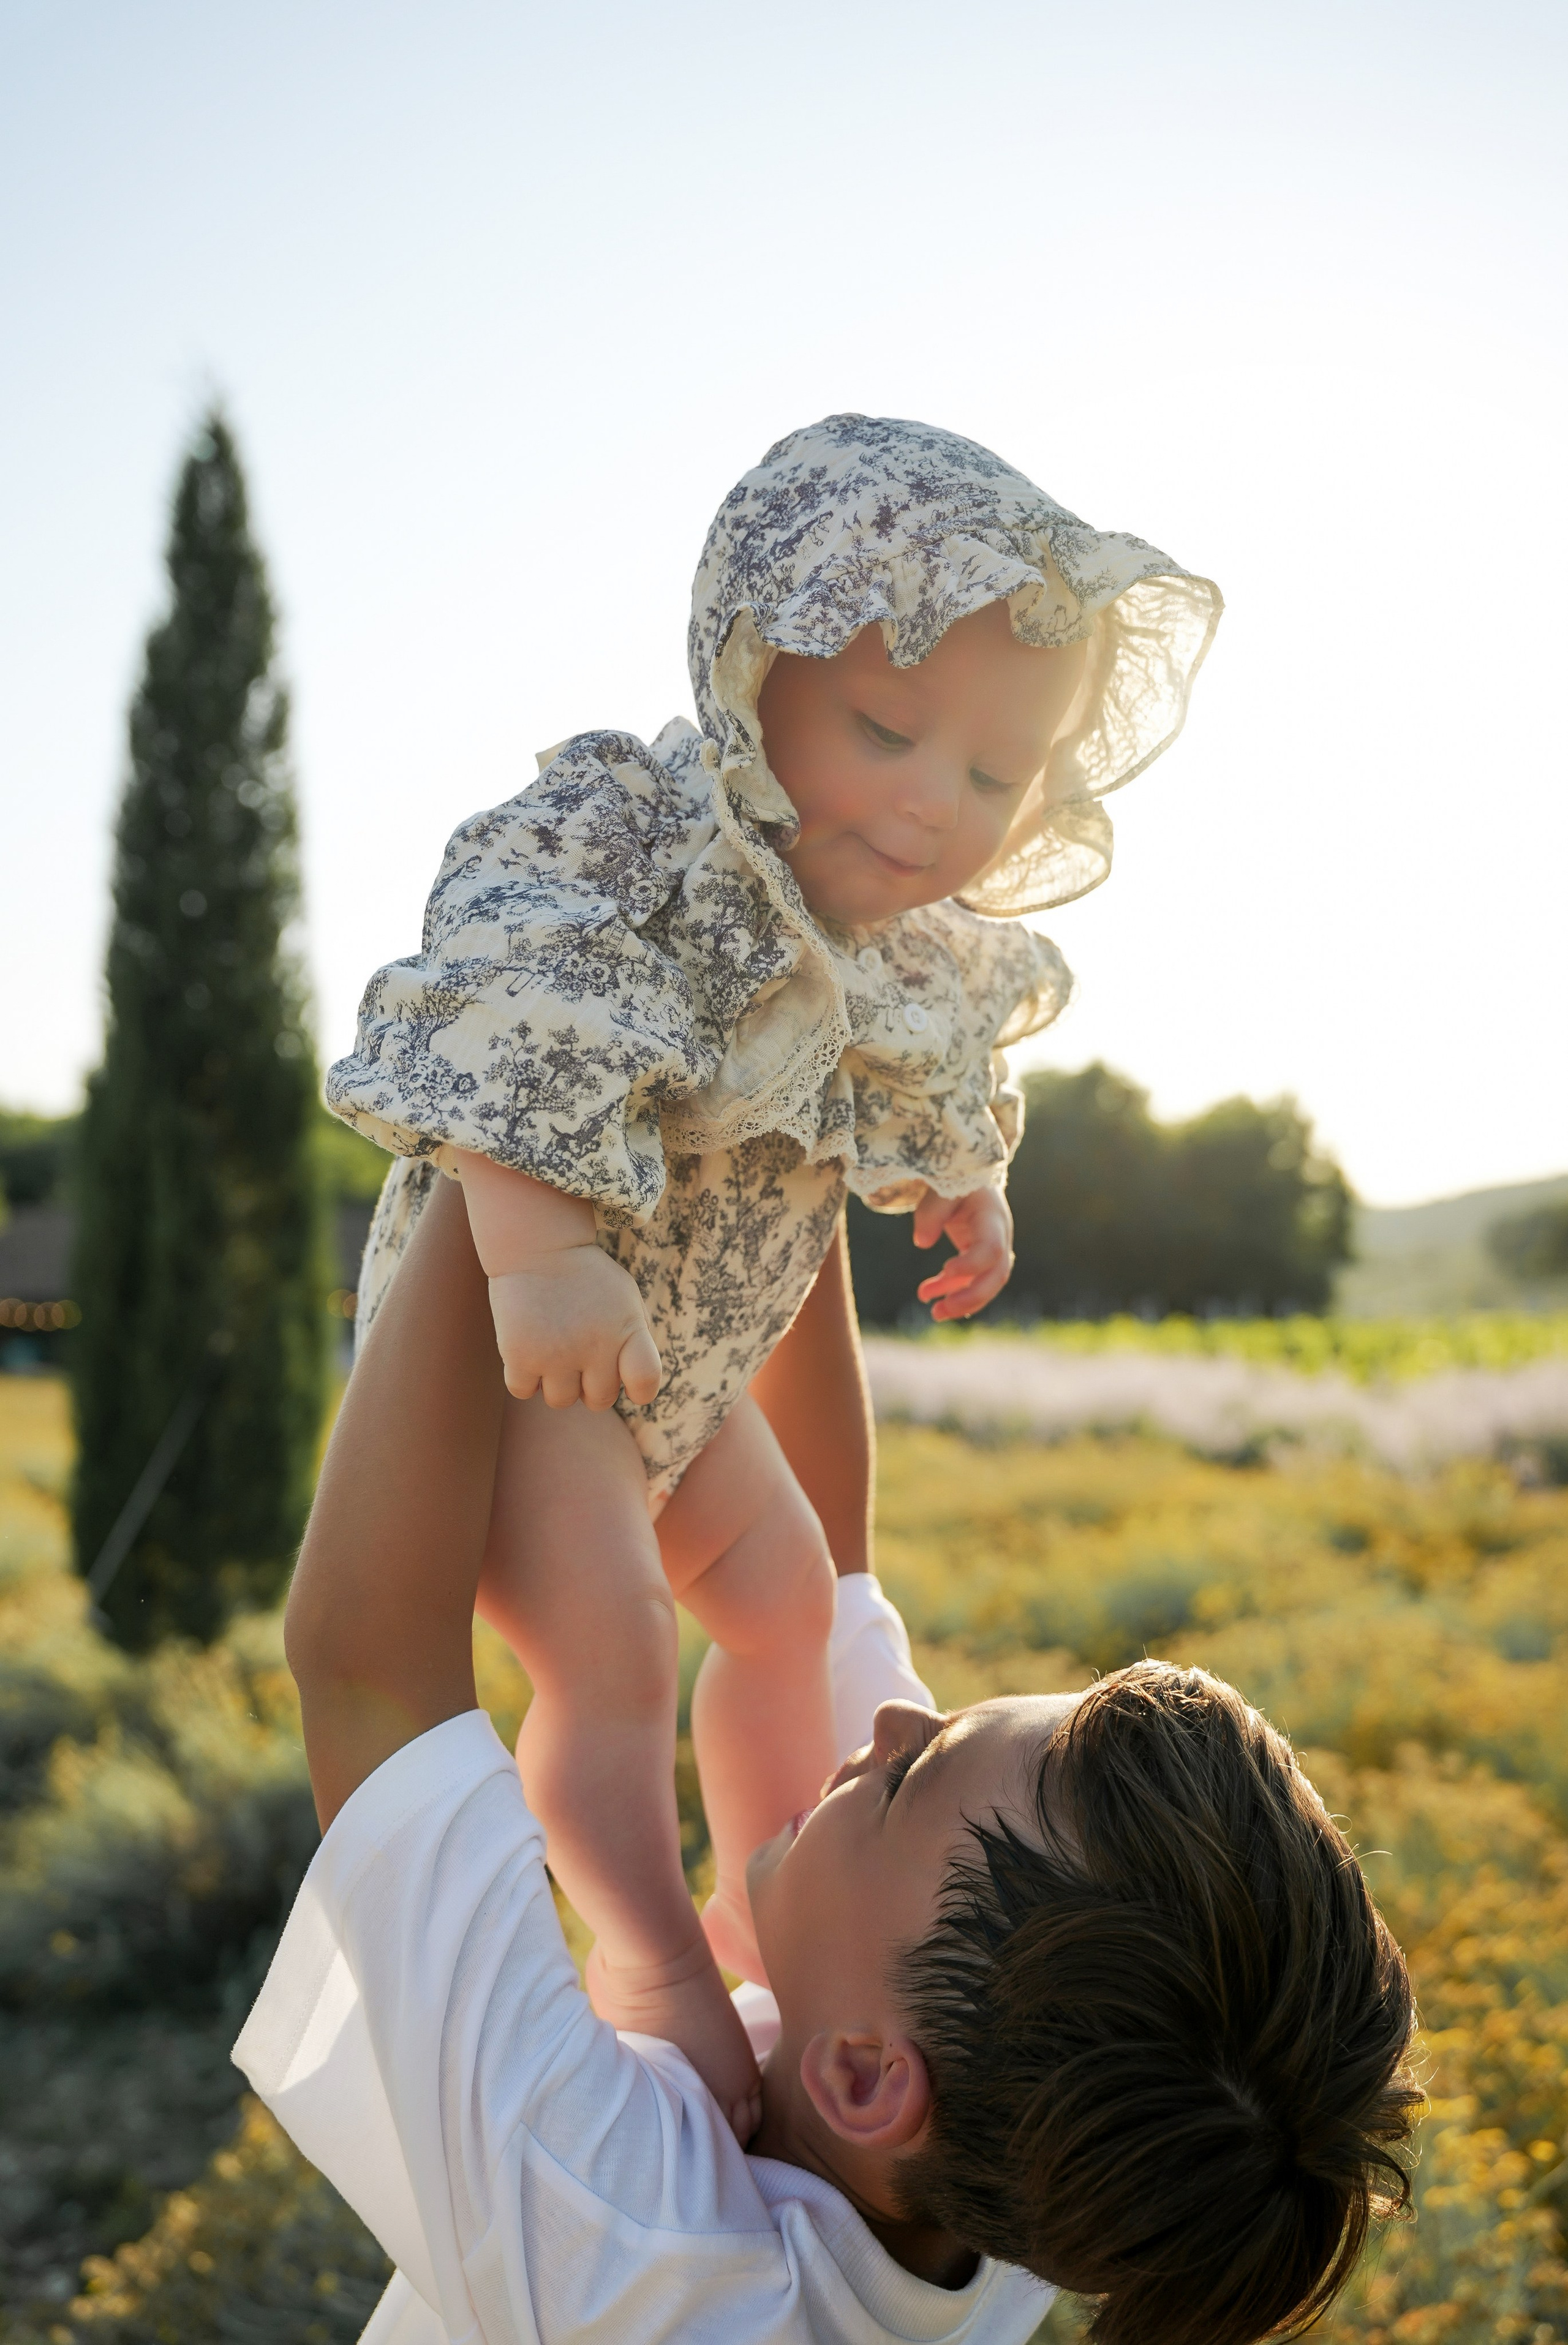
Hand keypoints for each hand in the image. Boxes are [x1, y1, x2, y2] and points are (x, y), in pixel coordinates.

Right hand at [488, 1244, 662, 1408]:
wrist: (537, 1244)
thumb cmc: (586, 1276)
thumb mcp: (625, 1298)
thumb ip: (638, 1339)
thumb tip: (637, 1388)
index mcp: (627, 1330)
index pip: (645, 1382)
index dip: (639, 1391)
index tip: (626, 1381)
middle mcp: (594, 1346)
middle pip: (599, 1400)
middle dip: (590, 1383)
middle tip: (577, 1350)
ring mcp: (556, 1354)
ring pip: (560, 1400)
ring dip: (556, 1381)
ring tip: (552, 1346)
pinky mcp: (519, 1356)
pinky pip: (524, 1390)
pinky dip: (524, 1376)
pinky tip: (527, 1347)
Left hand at [911, 1184, 1013, 1321]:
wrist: (969, 1176)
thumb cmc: (957, 1178)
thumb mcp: (943, 1187)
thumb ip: (932, 1212)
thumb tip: (921, 1242)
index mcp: (992, 1218)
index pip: (990, 1249)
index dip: (971, 1265)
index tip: (945, 1270)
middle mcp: (999, 1237)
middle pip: (996, 1276)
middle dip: (970, 1298)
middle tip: (939, 1311)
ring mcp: (993, 1249)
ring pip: (986, 1284)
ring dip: (961, 1301)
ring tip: (934, 1313)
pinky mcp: (980, 1256)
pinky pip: (972, 1280)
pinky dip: (952, 1291)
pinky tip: (930, 1296)